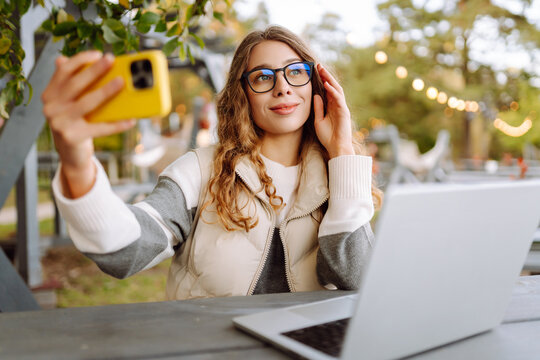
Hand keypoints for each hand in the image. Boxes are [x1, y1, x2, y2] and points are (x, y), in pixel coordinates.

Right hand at [41, 51, 135, 196]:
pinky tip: (130, 119)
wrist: (71, 155)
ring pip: (87, 103)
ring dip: (106, 91)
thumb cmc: (76, 123)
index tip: (98, 54)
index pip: (63, 71)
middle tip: (111, 60)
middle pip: (75, 84)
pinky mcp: (73, 137)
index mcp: (50, 94)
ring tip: (122, 83)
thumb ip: (74, 84)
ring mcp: (60, 123)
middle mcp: (51, 107)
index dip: (80, 60)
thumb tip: (83, 60)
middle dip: (95, 70)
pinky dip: (116, 124)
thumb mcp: (72, 104)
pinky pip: (99, 128)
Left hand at [313, 64, 353, 157]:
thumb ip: (318, 108)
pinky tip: (327, 85)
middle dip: (326, 76)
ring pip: (336, 90)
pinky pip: (338, 99)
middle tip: (318, 65)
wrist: (336, 147)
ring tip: (322, 70)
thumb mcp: (319, 120)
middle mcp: (337, 105)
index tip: (315, 71)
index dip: (322, 80)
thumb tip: (316, 95)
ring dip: (329, 79)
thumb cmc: (328, 137)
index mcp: (331, 107)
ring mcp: (342, 108)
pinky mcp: (344, 112)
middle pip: (332, 87)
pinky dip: (333, 91)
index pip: (327, 90)